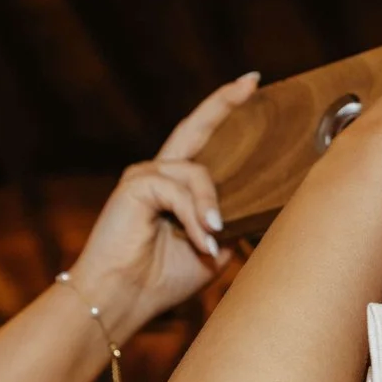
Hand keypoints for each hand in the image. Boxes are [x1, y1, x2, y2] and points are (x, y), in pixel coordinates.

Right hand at [67, 74, 257, 337]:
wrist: (121, 300)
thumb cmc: (161, 281)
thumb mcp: (211, 249)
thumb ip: (228, 223)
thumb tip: (260, 206)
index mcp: (177, 188)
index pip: (206, 145)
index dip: (225, 114)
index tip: (252, 85)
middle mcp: (160, 174)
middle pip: (196, 128)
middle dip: (224, 103)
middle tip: (252, 81)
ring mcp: (145, 175)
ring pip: (199, 174)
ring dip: (210, 211)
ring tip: (210, 241)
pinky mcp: (135, 183)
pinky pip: (181, 191)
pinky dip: (195, 218)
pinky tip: (200, 240)